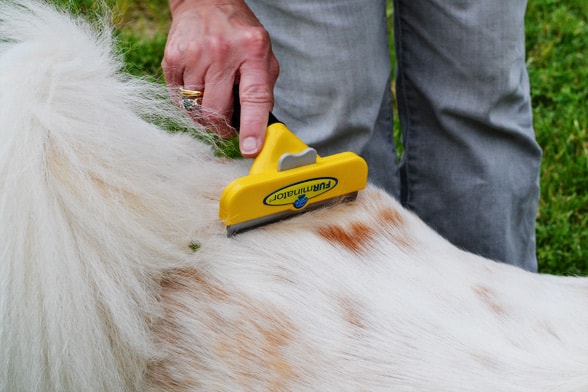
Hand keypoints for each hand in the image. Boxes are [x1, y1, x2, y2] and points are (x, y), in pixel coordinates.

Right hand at [163, 0, 278, 156]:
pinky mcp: (172, 58)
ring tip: (212, 98)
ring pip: (195, 108)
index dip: (253, 127)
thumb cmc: (239, 35)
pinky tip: (197, 86)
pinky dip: (188, 101)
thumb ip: (263, 89)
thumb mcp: (263, 55)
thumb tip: (258, 128)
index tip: (250, 149)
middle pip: (217, 110)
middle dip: (222, 125)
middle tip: (226, 124)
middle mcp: (222, 53)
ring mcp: (194, 55)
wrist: (205, 2)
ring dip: (204, 114)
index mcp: (253, 52)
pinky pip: (178, 98)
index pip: (255, 97)